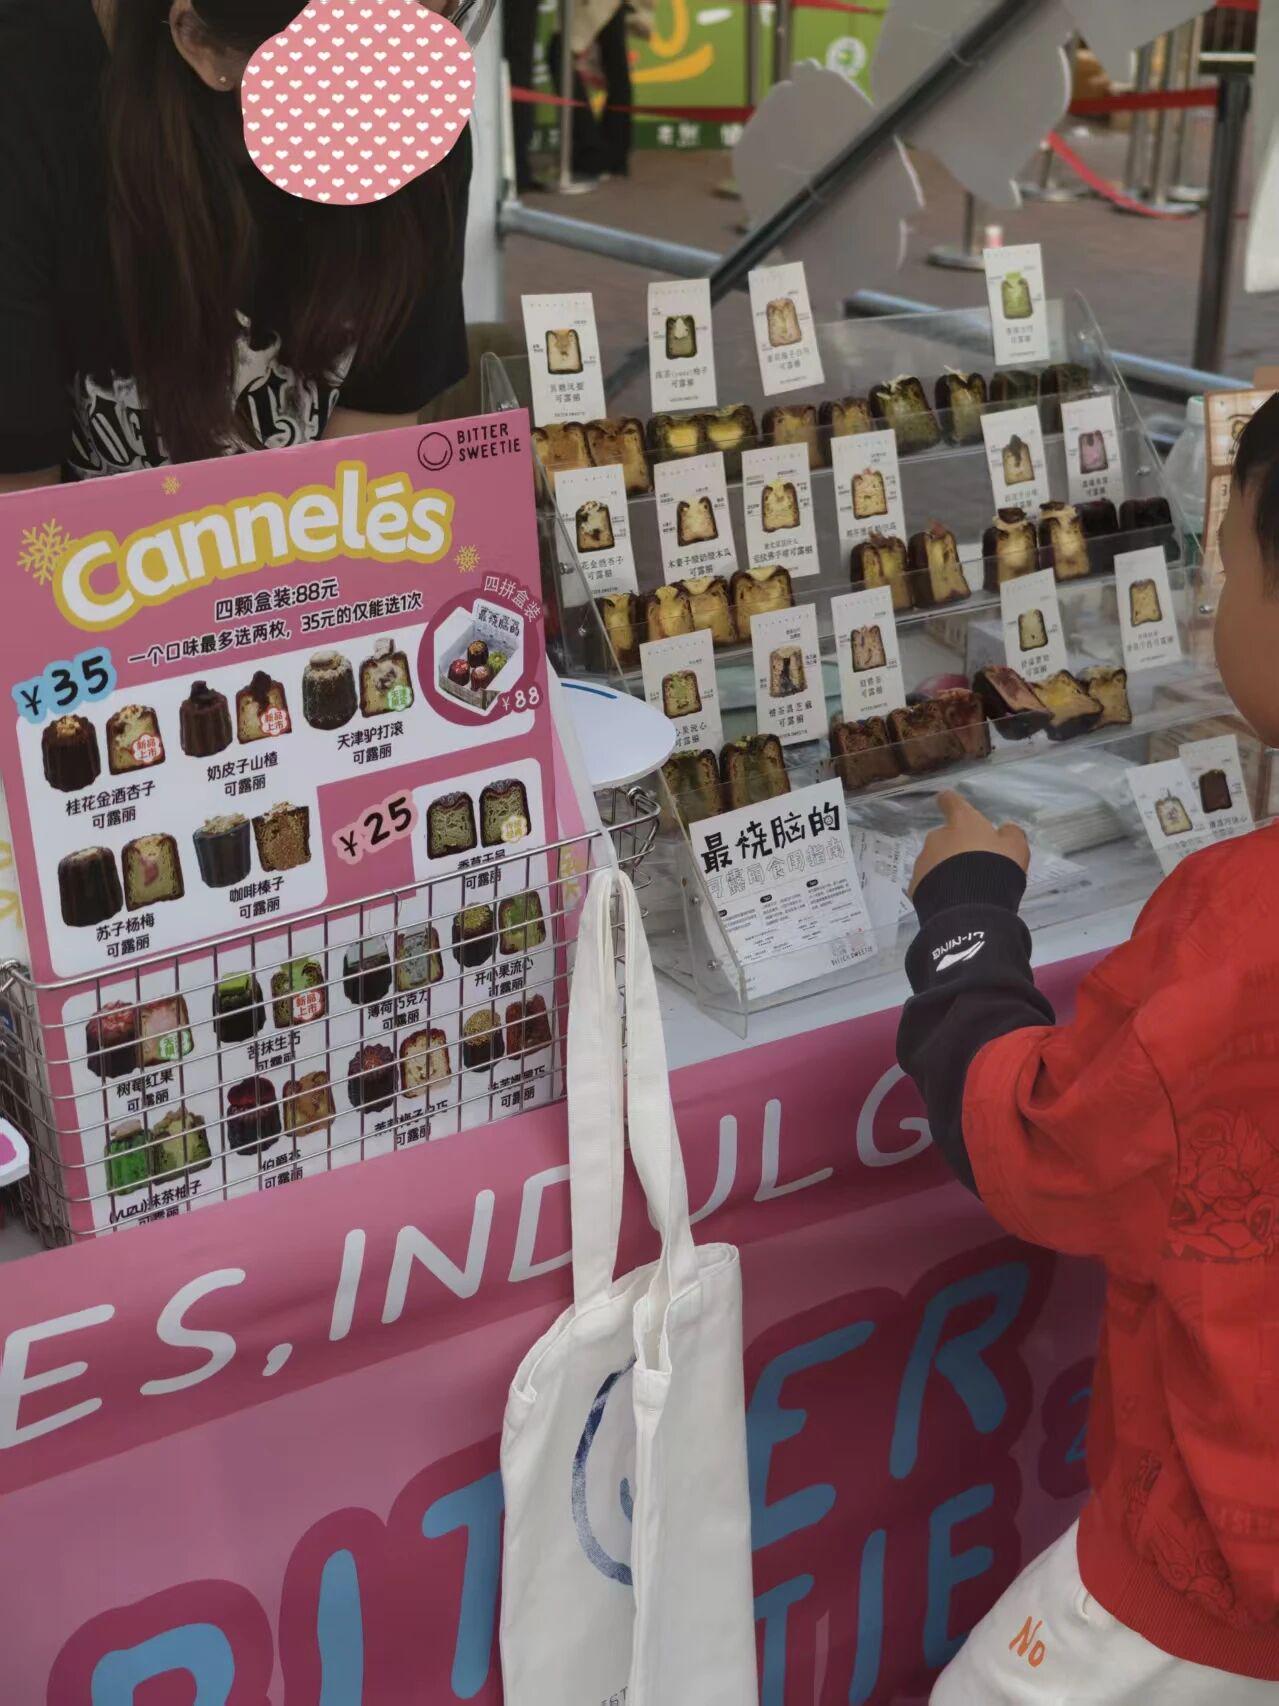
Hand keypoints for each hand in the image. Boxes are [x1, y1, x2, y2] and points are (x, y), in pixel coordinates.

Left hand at [909, 791, 1028, 895]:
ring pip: (934, 860)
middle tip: (974, 866)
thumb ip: (1011, 835)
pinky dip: (937, 888)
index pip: (951, 802)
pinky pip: (928, 883)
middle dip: (956, 848)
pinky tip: (950, 900)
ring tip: (964, 888)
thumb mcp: (1016, 848)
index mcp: (962, 822)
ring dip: (945, 869)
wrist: (969, 906)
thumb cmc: (996, 868)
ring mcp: (923, 861)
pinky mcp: (915, 885)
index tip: (949, 803)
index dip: (951, 802)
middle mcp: (937, 837)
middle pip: (945, 837)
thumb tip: (1005, 830)